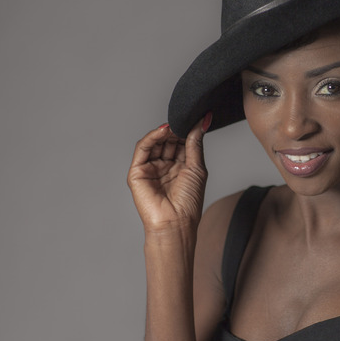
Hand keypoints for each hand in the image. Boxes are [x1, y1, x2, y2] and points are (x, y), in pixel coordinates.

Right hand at [127, 113, 211, 232]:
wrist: (175, 222)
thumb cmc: (188, 201)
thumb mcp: (196, 167)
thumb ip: (195, 143)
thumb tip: (202, 122)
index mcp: (180, 168)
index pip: (182, 143)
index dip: (188, 131)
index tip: (198, 118)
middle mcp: (165, 167)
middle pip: (168, 141)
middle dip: (177, 130)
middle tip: (185, 120)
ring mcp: (150, 169)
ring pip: (155, 142)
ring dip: (165, 132)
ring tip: (175, 125)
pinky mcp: (137, 172)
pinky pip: (142, 149)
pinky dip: (152, 137)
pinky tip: (164, 131)